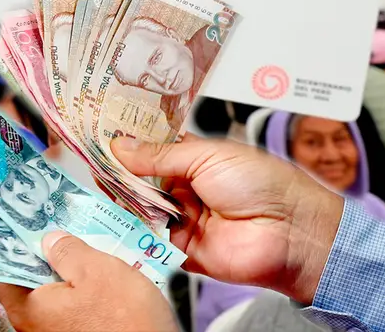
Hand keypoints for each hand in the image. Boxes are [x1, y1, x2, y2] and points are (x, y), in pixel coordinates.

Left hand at [0, 232, 178, 331]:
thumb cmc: (125, 319)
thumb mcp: (97, 271)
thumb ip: (67, 250)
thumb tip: (49, 240)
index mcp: (28, 309)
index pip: (1, 270)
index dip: (5, 242)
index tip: (11, 220)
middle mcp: (35, 325)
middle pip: (26, 279)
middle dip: (38, 251)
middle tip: (47, 222)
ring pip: (50, 291)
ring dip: (61, 268)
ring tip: (74, 240)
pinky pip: (68, 304)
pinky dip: (75, 285)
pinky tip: (92, 269)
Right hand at [110, 135, 343, 303]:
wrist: (291, 232)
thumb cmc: (262, 184)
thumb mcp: (207, 156)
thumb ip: (159, 155)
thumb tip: (120, 146)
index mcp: (194, 159)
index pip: (152, 149)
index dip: (129, 144)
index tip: (101, 136)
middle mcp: (185, 188)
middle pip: (141, 179)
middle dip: (119, 171)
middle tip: (93, 160)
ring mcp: (182, 218)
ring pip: (141, 208)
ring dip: (123, 198)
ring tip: (102, 184)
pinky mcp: (181, 249)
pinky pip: (150, 240)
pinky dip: (134, 229)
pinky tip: (117, 215)